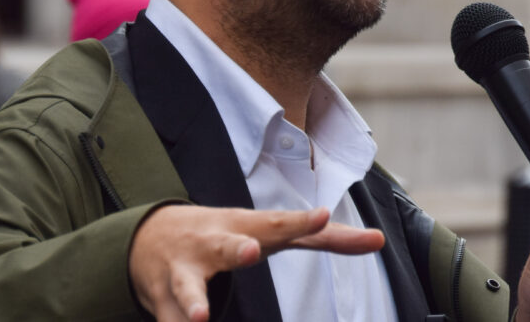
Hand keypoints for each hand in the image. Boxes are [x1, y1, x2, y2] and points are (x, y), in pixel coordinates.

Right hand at [128, 205, 383, 321]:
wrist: (150, 234)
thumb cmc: (229, 233)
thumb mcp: (271, 231)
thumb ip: (323, 239)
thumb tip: (379, 240)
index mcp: (246, 227)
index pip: (279, 223)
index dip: (301, 222)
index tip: (323, 217)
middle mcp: (214, 244)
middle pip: (228, 244)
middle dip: (239, 248)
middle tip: (252, 250)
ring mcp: (185, 270)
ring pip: (188, 286)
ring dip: (194, 300)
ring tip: (200, 317)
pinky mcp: (162, 298)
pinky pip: (168, 318)